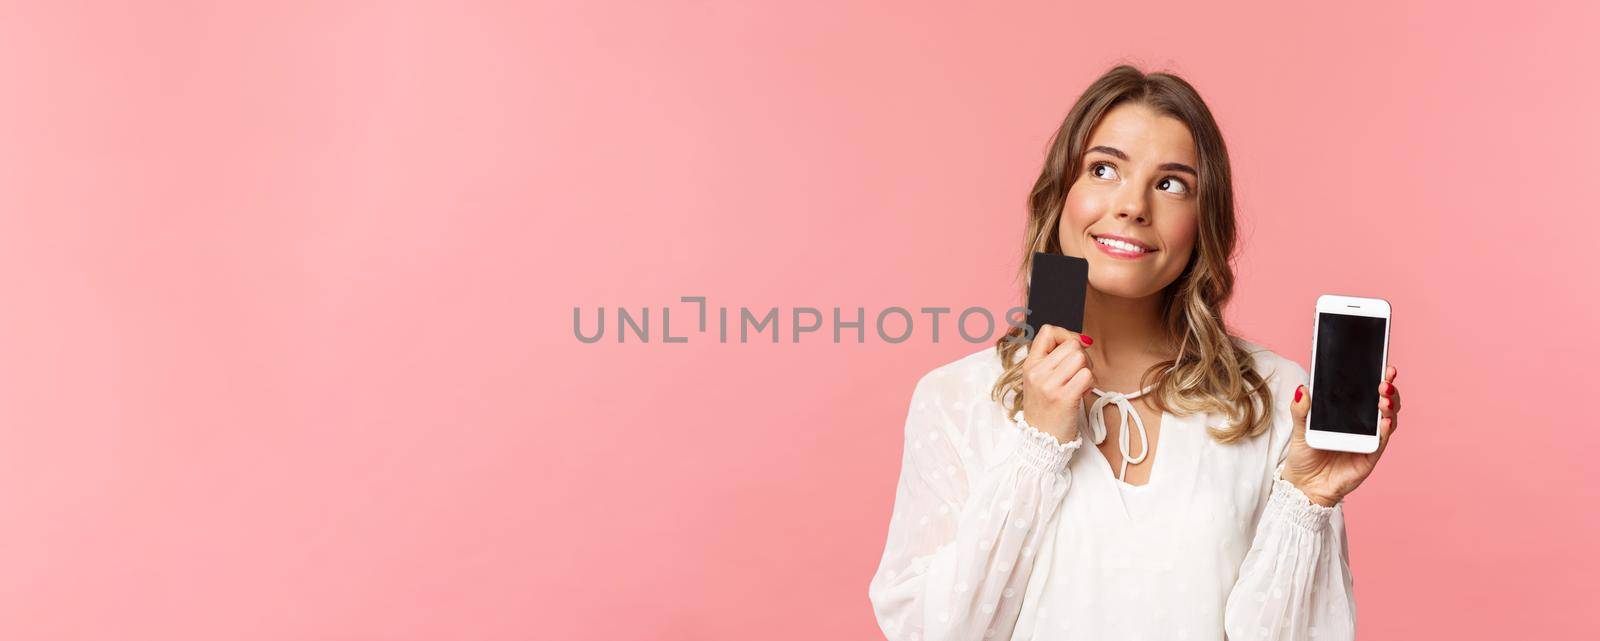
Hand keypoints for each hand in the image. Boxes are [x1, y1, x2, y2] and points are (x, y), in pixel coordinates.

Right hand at [1020, 324, 1095, 443]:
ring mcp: (1050, 385)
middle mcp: (1038, 372)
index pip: (1048, 332)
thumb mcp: (1039, 380)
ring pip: (1081, 358)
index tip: (1074, 348)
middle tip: (1079, 373)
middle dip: (1083, 356)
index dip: (1066, 334)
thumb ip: (1054, 360)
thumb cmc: (1045, 409)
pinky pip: (1087, 375)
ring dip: (1087, 370)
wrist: (1041, 440)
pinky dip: (1090, 383)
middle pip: (1072, 344)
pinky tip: (1082, 393)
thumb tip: (1082, 340)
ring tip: (1079, 384)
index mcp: (1030, 365)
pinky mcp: (1064, 397)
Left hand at [1283, 365, 1402, 506]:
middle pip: (1383, 402)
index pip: (1367, 392)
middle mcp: (1362, 424)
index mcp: (1348, 413)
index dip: (1377, 378)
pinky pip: (1381, 441)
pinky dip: (1385, 430)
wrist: (1304, 485)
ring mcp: (1368, 439)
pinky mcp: (1370, 456)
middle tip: (1384, 380)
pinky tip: (1385, 421)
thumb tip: (1303, 389)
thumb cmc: (1305, 455)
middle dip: (1388, 389)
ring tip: (1383, 398)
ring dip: (1390, 406)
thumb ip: (1301, 410)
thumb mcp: (1300, 429)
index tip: (1383, 366)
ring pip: (1388, 419)